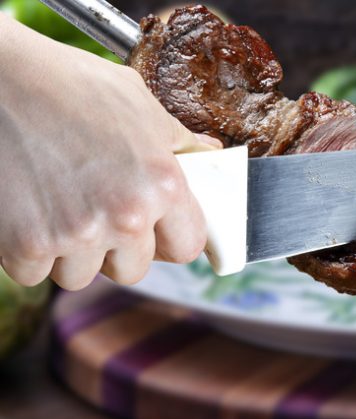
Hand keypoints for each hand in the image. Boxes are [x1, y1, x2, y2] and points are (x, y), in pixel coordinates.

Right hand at [0, 13, 220, 289]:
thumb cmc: (69, 84)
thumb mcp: (139, 103)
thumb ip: (179, 141)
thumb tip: (210, 153)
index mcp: (163, 185)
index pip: (187, 247)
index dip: (171, 240)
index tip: (157, 232)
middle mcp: (126, 217)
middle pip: (133, 270)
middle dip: (118, 250)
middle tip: (98, 211)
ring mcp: (75, 235)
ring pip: (81, 276)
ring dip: (71, 253)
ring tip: (59, 206)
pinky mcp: (25, 245)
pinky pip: (35, 273)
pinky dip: (28, 252)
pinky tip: (27, 212)